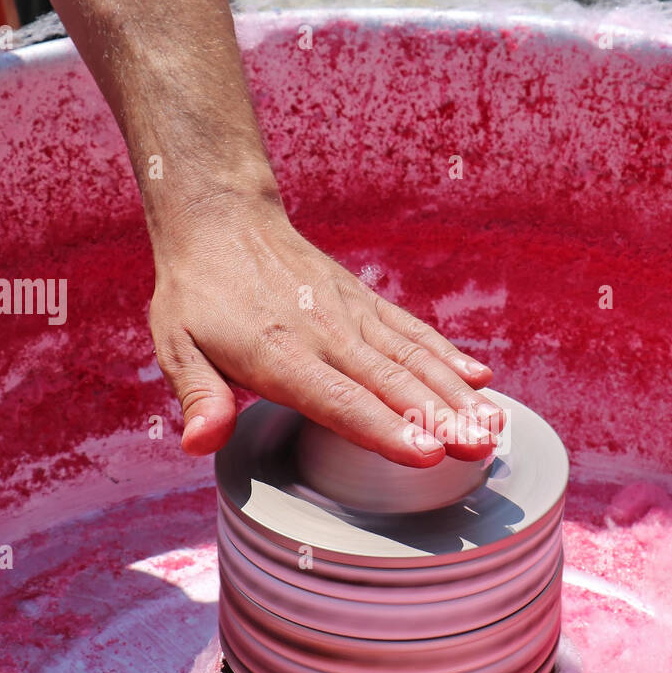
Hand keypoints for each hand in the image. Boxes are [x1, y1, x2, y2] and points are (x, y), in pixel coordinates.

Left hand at [147, 194, 504, 464]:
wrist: (222, 219)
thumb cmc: (198, 294)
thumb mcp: (177, 346)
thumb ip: (199, 397)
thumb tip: (201, 442)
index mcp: (281, 356)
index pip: (342, 401)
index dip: (385, 430)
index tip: (426, 453)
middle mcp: (327, 335)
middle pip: (392, 383)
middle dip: (440, 418)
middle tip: (481, 447)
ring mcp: (353, 316)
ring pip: (414, 359)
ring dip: (456, 394)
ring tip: (494, 424)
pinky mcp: (366, 303)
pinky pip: (413, 332)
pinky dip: (448, 355)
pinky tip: (480, 379)